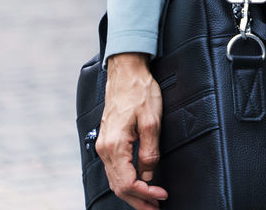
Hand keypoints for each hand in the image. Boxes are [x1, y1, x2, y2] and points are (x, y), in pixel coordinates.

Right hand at [96, 53, 167, 207]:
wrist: (126, 70)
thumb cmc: (139, 90)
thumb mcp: (152, 120)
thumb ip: (150, 151)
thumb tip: (148, 174)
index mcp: (115, 145)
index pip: (128, 183)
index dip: (146, 194)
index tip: (161, 196)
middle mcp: (105, 148)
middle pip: (119, 187)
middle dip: (138, 201)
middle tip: (155, 208)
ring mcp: (104, 144)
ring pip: (115, 180)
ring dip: (132, 193)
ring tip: (148, 200)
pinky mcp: (107, 140)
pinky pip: (114, 168)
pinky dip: (126, 180)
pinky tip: (137, 182)